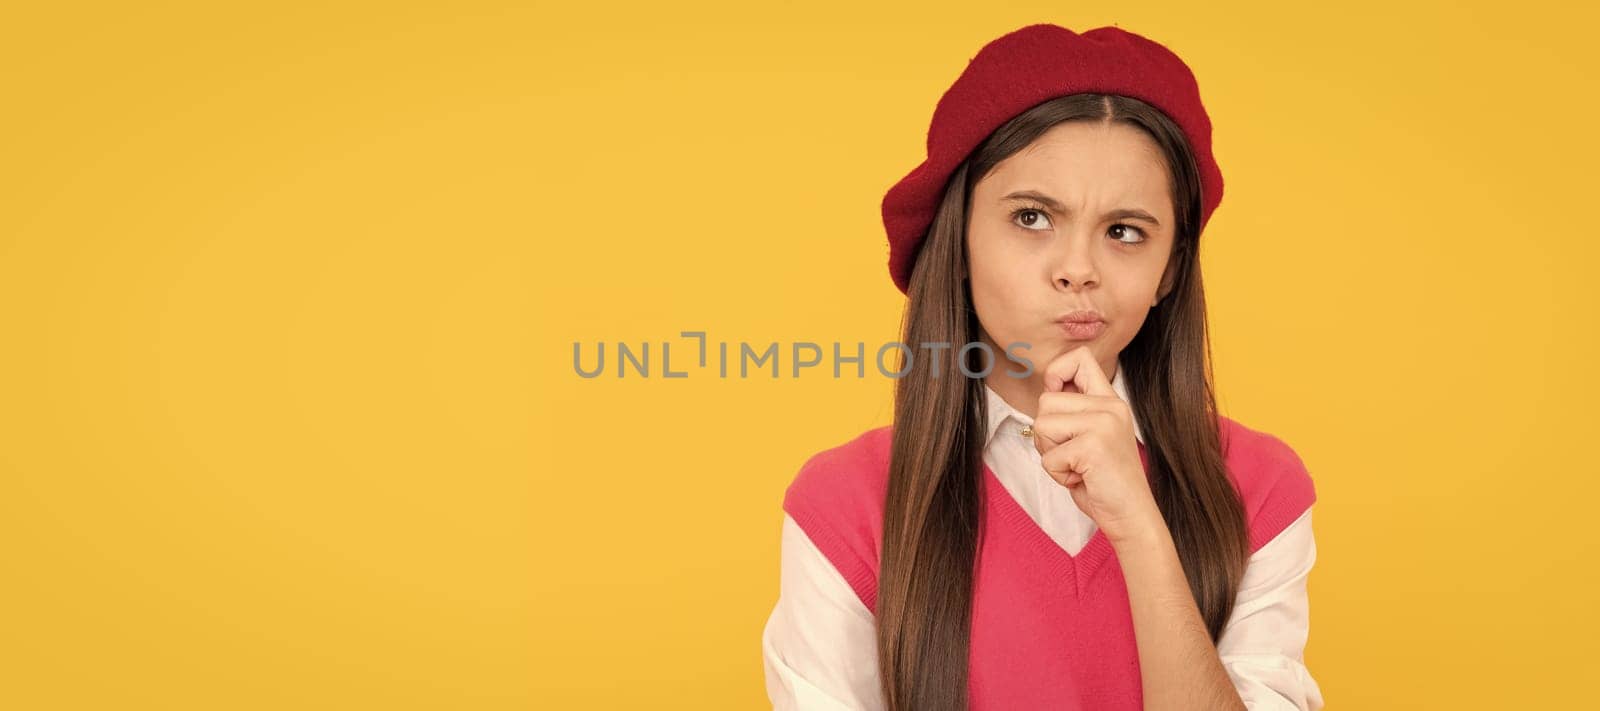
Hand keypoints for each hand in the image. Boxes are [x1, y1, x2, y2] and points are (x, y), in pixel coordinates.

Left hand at [1031, 346, 1162, 544]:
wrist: (1131, 514)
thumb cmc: (1103, 480)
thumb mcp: (1091, 435)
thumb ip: (1074, 411)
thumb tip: (1047, 387)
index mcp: (1110, 400)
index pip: (1079, 357)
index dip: (1056, 372)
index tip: (1057, 396)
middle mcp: (1110, 406)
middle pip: (1046, 399)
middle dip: (1046, 433)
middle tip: (1071, 454)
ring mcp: (1104, 424)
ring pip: (1042, 425)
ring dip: (1050, 453)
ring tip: (1076, 465)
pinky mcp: (1093, 446)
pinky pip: (1048, 456)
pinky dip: (1056, 474)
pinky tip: (1080, 478)